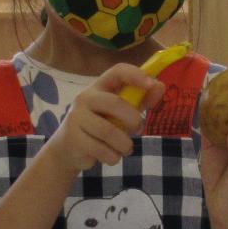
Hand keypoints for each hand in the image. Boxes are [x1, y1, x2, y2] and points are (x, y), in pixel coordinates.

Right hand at [44, 62, 159, 176]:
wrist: (68, 149)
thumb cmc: (99, 126)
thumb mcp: (120, 112)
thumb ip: (139, 100)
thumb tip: (160, 86)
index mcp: (99, 87)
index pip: (117, 71)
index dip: (135, 75)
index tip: (150, 84)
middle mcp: (85, 98)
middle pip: (115, 103)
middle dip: (133, 119)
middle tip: (139, 130)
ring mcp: (76, 117)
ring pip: (110, 132)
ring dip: (124, 145)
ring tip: (125, 149)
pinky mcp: (73, 138)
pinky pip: (101, 149)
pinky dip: (113, 157)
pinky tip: (111, 156)